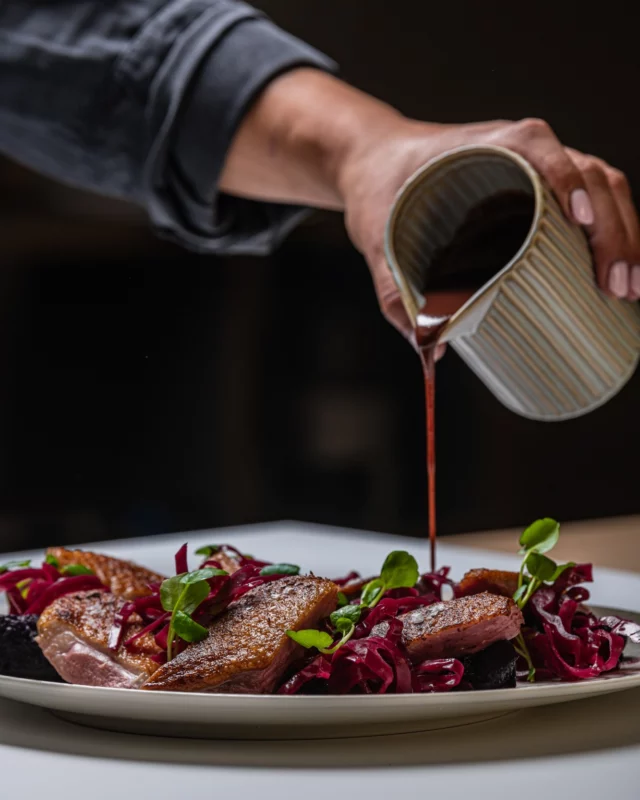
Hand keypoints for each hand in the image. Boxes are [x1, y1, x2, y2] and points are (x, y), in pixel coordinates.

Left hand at [338, 117, 639, 344]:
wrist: (374, 159)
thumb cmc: (381, 187)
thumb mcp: (377, 237)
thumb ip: (394, 292)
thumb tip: (429, 348)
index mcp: (493, 146)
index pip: (547, 155)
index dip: (572, 185)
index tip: (582, 224)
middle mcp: (526, 150)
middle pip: (592, 178)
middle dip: (614, 230)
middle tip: (618, 286)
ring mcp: (539, 166)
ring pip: (604, 189)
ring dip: (625, 234)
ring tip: (629, 288)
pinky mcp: (541, 187)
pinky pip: (592, 201)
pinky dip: (612, 231)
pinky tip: (617, 269)